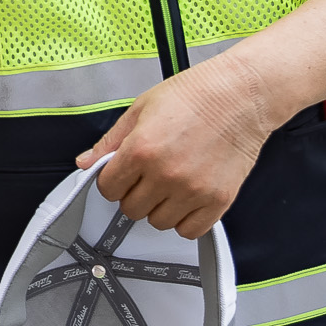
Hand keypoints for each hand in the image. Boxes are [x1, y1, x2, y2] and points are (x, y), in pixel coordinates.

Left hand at [76, 51, 282, 236]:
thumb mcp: (141, 108)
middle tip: (147, 177)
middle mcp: (165, 174)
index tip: (122, 175)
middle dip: (134, 194)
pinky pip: (190, 230)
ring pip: (159, 222)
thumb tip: (85, 162)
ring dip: (159, 207)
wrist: (240, 95)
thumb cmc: (194, 95)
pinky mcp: (218, 201)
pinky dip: (185, 220)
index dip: (112, 181)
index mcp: (141, 149)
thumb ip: (110, 140)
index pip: (108, 188)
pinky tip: (186, 200)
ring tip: (170, 184)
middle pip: (131, 209)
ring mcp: (193, 191)